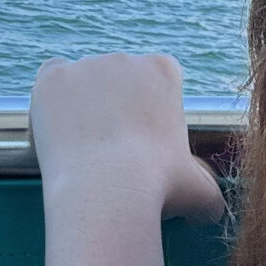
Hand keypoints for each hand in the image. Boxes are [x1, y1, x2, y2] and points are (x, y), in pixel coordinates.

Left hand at [30, 53, 225, 224]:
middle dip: (113, 107)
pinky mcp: (53, 76)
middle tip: (109, 151)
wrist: (106, 191)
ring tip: (81, 147)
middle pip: (116, 78)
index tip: (141, 141)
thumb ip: (207, 187)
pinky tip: (56, 128)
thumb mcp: (200, 189)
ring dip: (82, 105)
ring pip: (82, 81)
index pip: (154, 80)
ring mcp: (86, 64)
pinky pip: (51, 77)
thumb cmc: (159, 188)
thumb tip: (214, 208)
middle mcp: (125, 58)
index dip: (146, 111)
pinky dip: (51, 98)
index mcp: (164, 70)